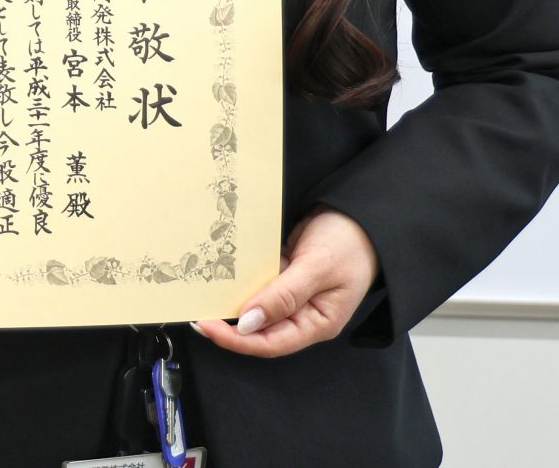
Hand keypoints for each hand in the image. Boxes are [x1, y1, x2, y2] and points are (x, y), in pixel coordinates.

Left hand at [193, 209, 379, 358]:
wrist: (362, 215)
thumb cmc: (351, 243)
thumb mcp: (318, 267)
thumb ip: (284, 295)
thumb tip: (248, 322)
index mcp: (317, 323)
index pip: (270, 343)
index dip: (236, 340)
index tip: (206, 326)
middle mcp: (303, 315)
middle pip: (259, 330)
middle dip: (228, 324)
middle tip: (197, 311)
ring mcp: (293, 297)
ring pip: (256, 308)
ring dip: (232, 302)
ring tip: (204, 294)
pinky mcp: (285, 278)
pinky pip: (259, 285)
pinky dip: (242, 282)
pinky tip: (224, 274)